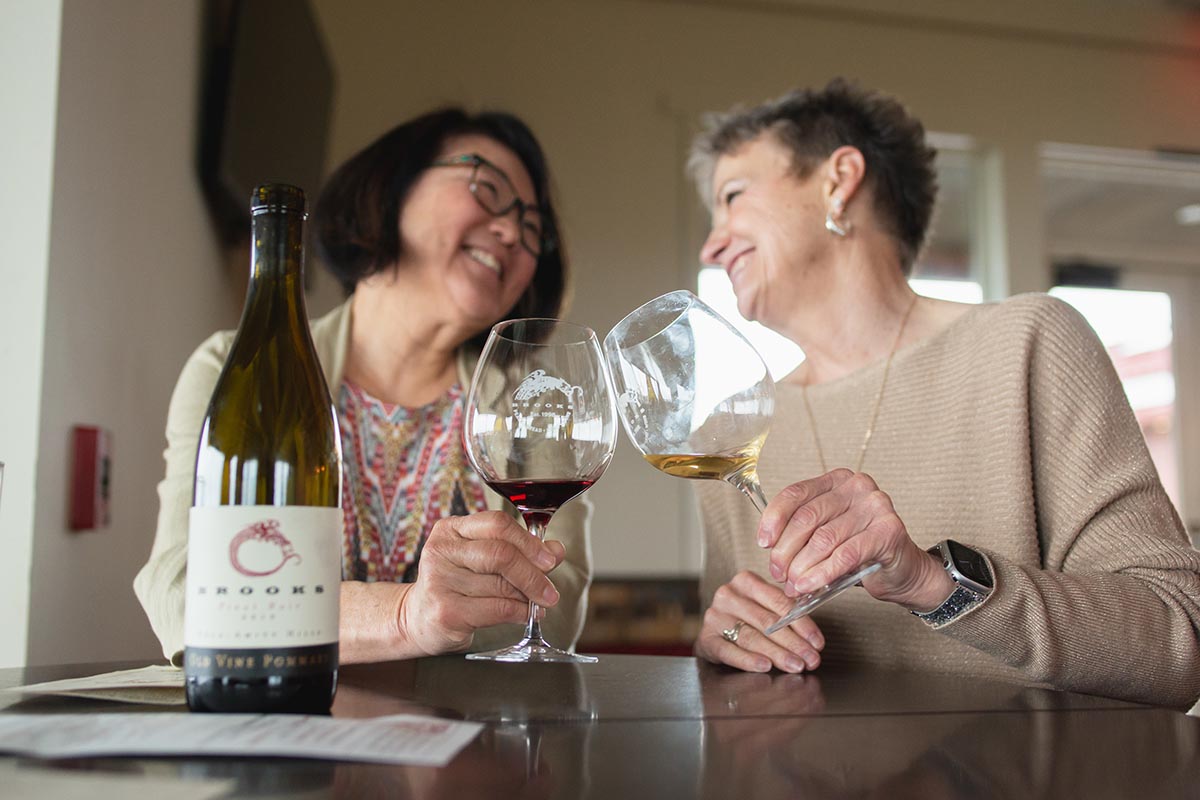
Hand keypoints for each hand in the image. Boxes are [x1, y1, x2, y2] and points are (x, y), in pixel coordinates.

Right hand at [398, 510, 564, 654]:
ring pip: (502, 585)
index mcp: (451, 529)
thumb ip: (519, 552)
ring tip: (536, 603)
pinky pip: (497, 609)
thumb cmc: (456, 586)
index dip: (529, 541)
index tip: (550, 558)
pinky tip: (526, 614)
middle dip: (534, 573)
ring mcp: (440, 581)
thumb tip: (557, 550)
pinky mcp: (446, 611)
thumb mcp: (482, 561)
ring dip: (527, 596)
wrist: (417, 619)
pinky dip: (519, 612)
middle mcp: (441, 550)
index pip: (497, 523)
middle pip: (501, 554)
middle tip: (550, 590)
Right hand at [695, 571, 823, 672]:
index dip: (802, 624)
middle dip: (793, 643)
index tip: (817, 642)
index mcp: (746, 582)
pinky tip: (765, 666)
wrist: (714, 633)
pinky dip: (749, 660)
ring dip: (777, 654)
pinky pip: (730, 651)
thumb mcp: (764, 608)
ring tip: (795, 665)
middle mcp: (728, 595)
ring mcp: (715, 616)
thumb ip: (785, 615)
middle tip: (811, 659)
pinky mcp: (706, 638)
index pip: (780, 602)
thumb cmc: (745, 619)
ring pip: (751, 637)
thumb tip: (813, 640)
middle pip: (767, 621)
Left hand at [759, 469, 952, 610]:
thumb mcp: (827, 532)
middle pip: (807, 517)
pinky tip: (809, 585)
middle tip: (778, 573)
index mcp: (837, 480)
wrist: (903, 569)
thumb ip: (802, 531)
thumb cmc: (860, 550)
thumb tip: (769, 547)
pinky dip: (822, 573)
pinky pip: (845, 554)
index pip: (796, 494)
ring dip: (802, 566)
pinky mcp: (889, 532)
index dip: (774, 519)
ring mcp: (876, 507)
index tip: (763, 543)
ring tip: (793, 585)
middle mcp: (857, 487)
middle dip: (785, 550)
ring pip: (824, 539)